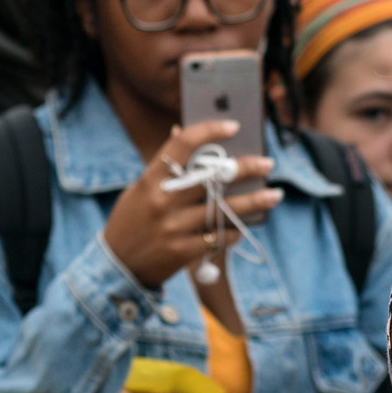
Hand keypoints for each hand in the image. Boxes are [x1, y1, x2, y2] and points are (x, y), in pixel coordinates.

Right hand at [101, 121, 281, 288]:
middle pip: (213, 178)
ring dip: (255, 202)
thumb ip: (164, 167)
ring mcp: (174, 227)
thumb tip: (182, 131)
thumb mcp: (141, 189)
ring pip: (225, 210)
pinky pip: (220, 237)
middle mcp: (163, 201)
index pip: (182, 145)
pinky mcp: (183, 251)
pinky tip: (242, 226)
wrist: (117, 266)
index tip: (233, 126)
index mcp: (151, 180)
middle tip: (267, 163)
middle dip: (246, 168)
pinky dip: (235, 230)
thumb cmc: (132, 220)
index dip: (209, 131)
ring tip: (274, 194)